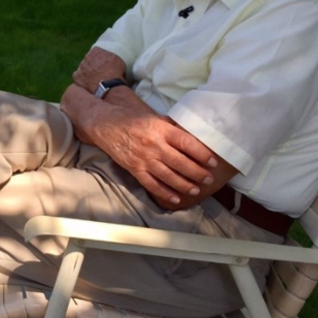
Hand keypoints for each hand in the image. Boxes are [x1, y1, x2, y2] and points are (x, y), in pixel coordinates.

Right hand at [61, 84, 218, 206]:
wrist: (105, 125)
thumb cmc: (132, 120)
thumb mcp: (154, 118)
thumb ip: (171, 128)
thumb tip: (193, 136)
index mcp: (160, 129)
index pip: (186, 143)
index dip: (201, 153)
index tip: (212, 161)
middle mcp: (153, 145)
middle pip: (180, 162)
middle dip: (197, 172)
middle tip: (208, 179)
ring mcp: (143, 158)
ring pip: (168, 176)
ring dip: (184, 184)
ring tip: (196, 189)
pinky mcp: (134, 169)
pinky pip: (152, 184)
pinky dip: (164, 192)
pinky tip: (176, 198)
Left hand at [72, 47, 126, 92]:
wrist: (108, 85)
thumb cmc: (115, 72)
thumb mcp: (117, 59)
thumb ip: (110, 56)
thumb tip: (109, 58)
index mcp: (97, 51)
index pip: (97, 52)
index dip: (101, 59)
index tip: (104, 65)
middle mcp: (86, 57)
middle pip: (89, 60)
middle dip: (93, 65)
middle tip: (99, 72)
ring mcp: (80, 67)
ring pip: (83, 68)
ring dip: (87, 72)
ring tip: (95, 80)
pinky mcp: (77, 77)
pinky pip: (79, 78)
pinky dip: (83, 80)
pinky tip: (89, 84)